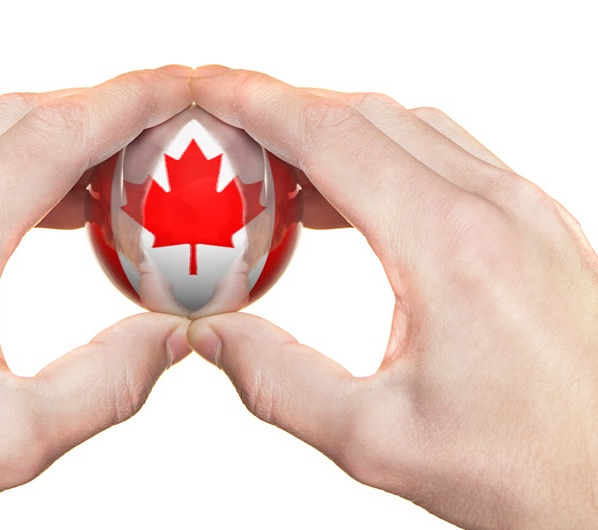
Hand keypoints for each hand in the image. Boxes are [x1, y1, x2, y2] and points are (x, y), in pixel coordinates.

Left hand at [0, 67, 191, 528]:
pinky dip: (2, 156)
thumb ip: (108, 383)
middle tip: (158, 135)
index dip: (128, 101)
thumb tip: (173, 335)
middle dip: (100, 110)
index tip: (177, 88)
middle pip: (18, 116)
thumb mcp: (10, 441)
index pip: (54, 137)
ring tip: (107, 175)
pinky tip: (37, 201)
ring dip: (50, 132)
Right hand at [187, 67, 597, 528]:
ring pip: (409, 127)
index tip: (210, 89)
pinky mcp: (535, 222)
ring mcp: (524, 208)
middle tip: (229, 125)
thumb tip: (213, 336)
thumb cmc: (526, 466)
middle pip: (367, 116)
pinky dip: (382, 153)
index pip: (332, 138)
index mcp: (451, 248)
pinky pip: (446, 154)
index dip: (258, 103)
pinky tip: (348, 197)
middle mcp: (496, 208)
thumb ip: (280, 382)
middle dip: (286, 106)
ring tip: (277, 168)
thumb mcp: (378, 441)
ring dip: (335, 129)